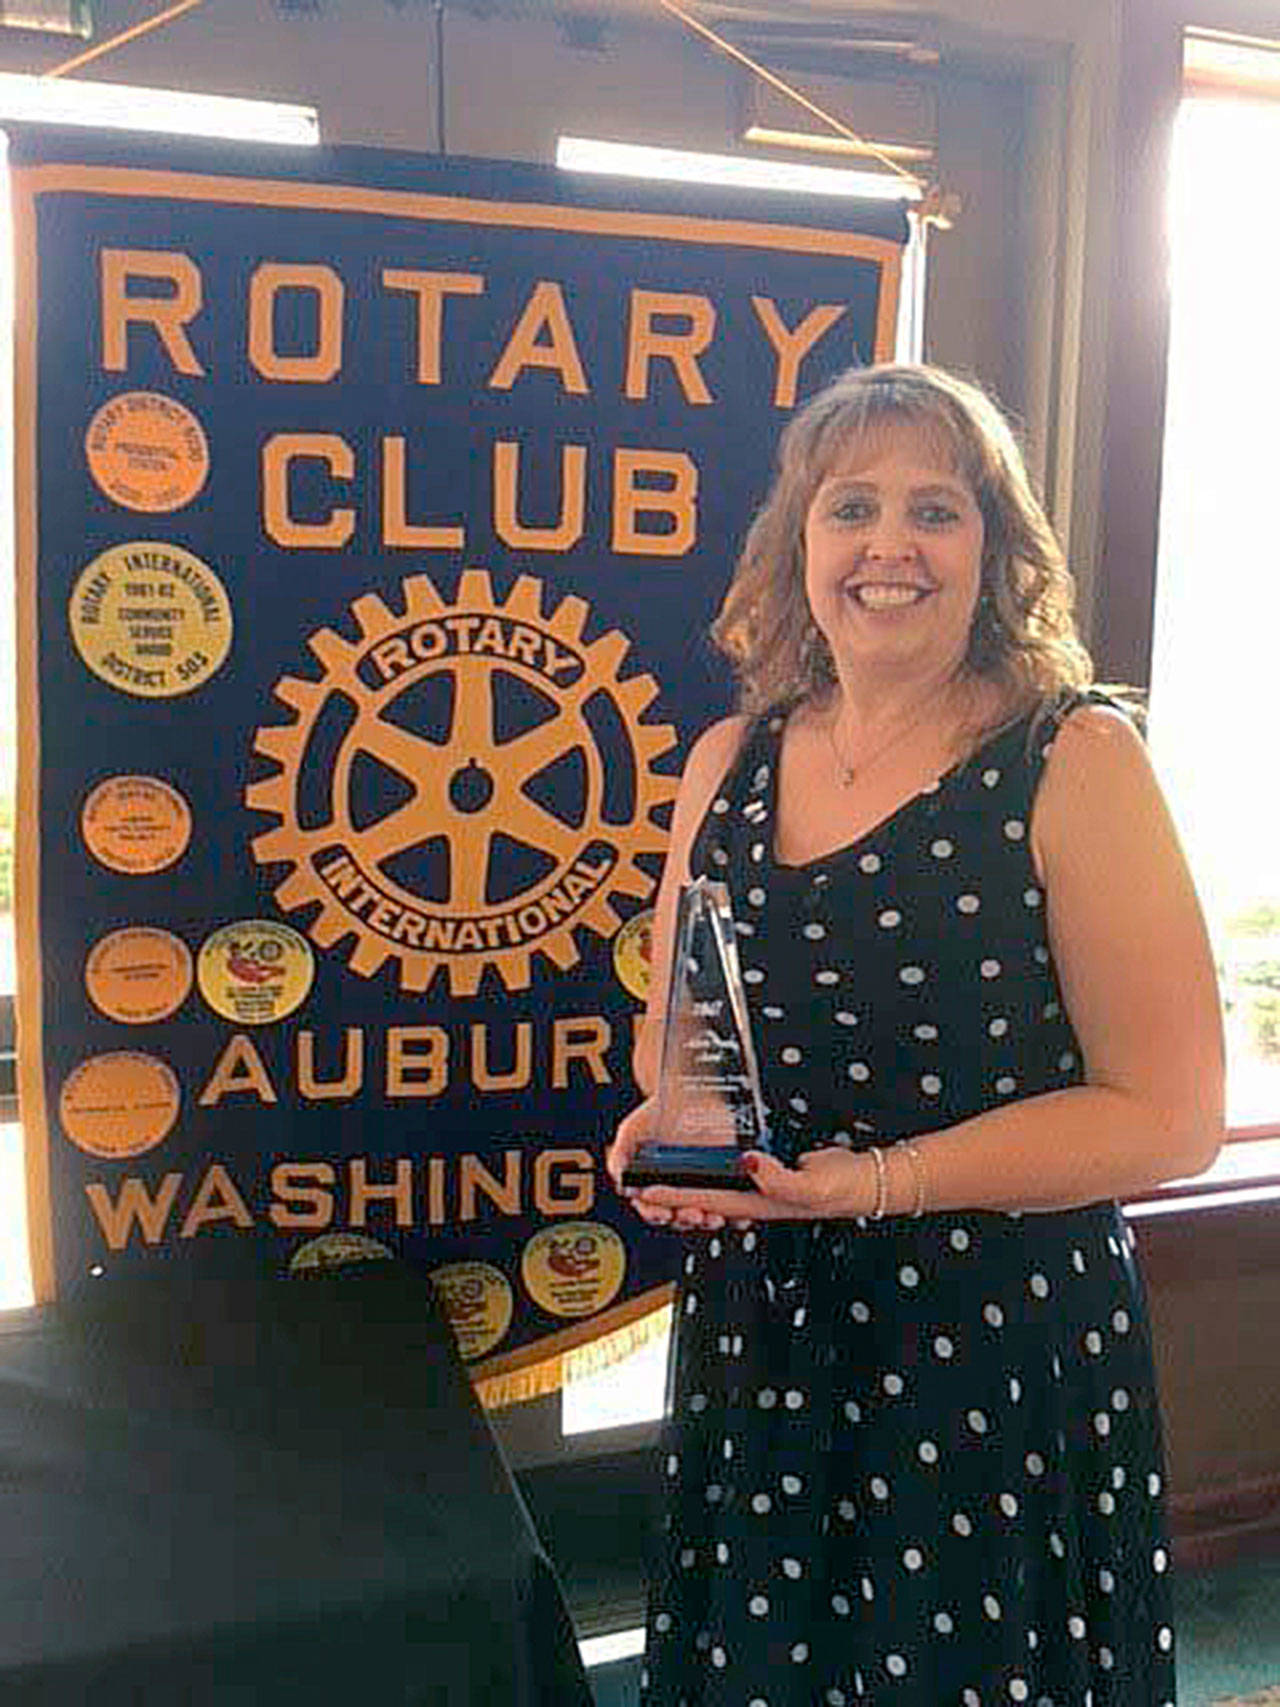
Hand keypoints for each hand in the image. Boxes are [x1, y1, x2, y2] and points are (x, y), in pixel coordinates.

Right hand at [606, 1102, 755, 1233]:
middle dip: (686, 1220)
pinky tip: (738, 1215)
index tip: (663, 1213)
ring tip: (714, 1218)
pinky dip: (736, 1215)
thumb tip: (622, 1184)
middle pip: (680, 1217)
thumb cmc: (657, 1112)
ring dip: (709, 1221)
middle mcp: (678, 1190)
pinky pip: (732, 1205)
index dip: (656, 1215)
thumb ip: (620, 1157)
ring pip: (705, 1215)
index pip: (652, 1209)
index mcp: (653, 1185)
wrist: (688, 1091)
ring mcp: (702, 1186)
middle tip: (694, 1215)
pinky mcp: (726, 1180)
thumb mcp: (631, 1131)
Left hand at [635, 1146, 872, 1225]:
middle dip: (670, 1196)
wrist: (867, 1181)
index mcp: (759, 1203)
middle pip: (702, 1198)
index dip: (675, 1194)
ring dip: (685, 1186)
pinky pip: (731, 1174)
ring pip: (713, 1188)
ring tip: (655, 1177)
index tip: (645, 1188)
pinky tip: (697, 1161)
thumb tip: (747, 1163)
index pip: (707, 1198)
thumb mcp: (813, 1186)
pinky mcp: (770, 1171)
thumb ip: (780, 1180)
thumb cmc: (842, 1188)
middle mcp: (754, 1198)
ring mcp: (761, 1186)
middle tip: (635, 1186)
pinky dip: (709, 1170)